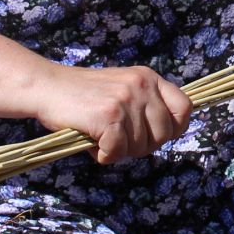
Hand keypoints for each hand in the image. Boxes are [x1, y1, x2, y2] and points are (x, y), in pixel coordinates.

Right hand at [34, 63, 192, 163]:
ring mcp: (126, 100)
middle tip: (119, 141)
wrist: (48, 87)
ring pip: (139, 147)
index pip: (185, 108)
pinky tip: (93, 143)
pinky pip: (118, 152)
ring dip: (119, 151)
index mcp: (149, 78)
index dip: (174, 128)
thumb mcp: (123, 88)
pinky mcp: (109, 116)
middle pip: (164, 134)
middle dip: (143, 146)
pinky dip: (104, 155)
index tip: (155, 135)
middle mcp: (142, 86)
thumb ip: (146, 104)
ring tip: (101, 137)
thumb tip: (167, 134)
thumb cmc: (84, 95)